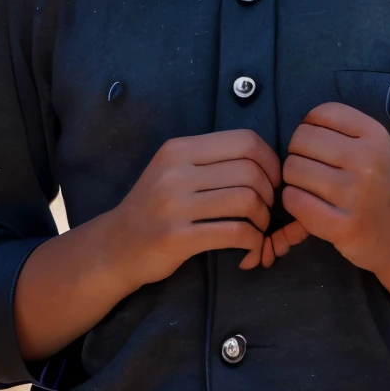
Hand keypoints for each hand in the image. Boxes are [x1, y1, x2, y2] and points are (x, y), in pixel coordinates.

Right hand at [113, 129, 280, 283]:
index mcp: (179, 149)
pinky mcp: (176, 237)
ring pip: (247, 201)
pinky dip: (253, 242)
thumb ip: (211, 161)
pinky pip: (234, 232)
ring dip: (263, 219)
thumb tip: (267, 162)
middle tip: (267, 212)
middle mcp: (175, 172)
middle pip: (250, 171)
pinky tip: (250, 249)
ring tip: (258, 230)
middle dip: (270, 195)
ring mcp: (174, 204)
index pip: (244, 141)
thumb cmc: (155, 207)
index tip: (273, 182)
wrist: (116, 245)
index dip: (270, 161)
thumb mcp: (175, 170)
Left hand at [272, 102, 389, 276]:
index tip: (315, 143)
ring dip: (292, 178)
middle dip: (297, 152)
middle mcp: (367, 161)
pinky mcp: (342, 227)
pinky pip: (294, 200)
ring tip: (307, 186)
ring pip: (293, 169)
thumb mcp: (378, 148)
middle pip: (301, 139)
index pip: (322, 113)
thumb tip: (300, 126)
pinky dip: (292, 200)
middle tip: (308, 168)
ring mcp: (355, 195)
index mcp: (376, 136)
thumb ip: (344, 132)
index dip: (308, 125)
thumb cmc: (384, 187)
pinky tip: (305, 204)